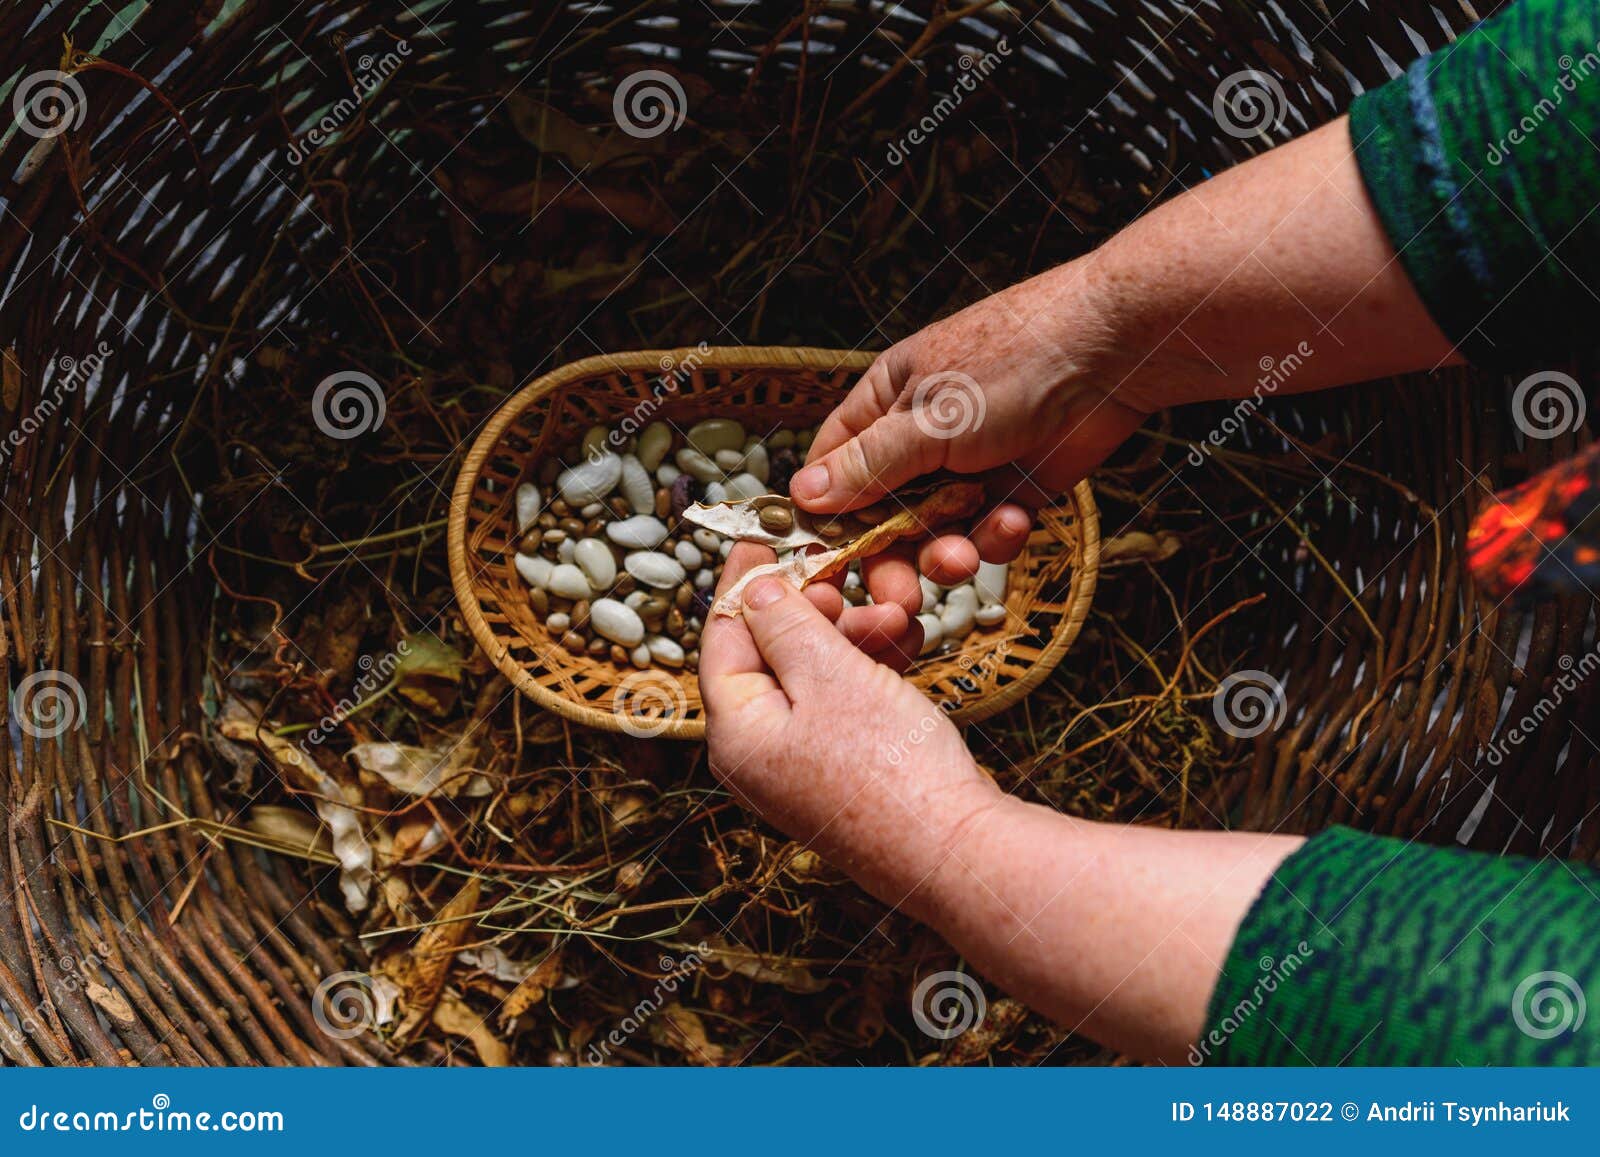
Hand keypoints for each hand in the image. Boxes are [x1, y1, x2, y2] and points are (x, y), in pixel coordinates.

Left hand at [700, 543, 1003, 901]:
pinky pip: (844, 706)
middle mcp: (759, 756)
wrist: (957, 851)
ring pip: (814, 679)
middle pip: (769, 657)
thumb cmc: (890, 768)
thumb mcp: (830, 675)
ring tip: (896, 615)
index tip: (761, 538)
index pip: (721, 639)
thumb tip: (753, 591)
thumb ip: (785, 625)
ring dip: (850, 637)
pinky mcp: (846, 775)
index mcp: (736, 733)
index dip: (742, 582)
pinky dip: (868, 672)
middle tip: (843, 575)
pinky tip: (903, 646)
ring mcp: (803, 770)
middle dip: (812, 610)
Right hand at [790, 259, 1148, 625]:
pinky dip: (995, 536)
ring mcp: (966, 467)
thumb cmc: (1014, 362)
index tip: (827, 561)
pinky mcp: (1011, 490)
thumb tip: (803, 495)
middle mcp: (918, 437)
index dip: (827, 515)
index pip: (833, 466)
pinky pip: (984, 533)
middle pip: (882, 515)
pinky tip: (1014, 518)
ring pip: (935, 532)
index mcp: (885, 403)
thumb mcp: (929, 419)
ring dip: (947, 552)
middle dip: (891, 557)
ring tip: (966, 556)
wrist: (1114, 355)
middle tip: (903, 596)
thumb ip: (869, 464)